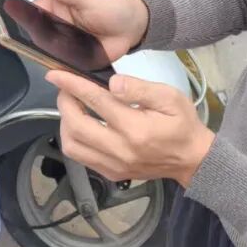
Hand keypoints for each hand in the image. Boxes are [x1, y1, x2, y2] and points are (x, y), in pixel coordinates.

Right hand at [29, 0, 149, 63]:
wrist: (134, 27)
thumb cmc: (109, 6)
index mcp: (53, 6)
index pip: (29, 13)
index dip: (17, 19)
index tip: (4, 26)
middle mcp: (54, 25)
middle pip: (33, 35)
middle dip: (26, 42)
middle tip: (20, 46)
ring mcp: (62, 44)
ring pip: (44, 52)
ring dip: (41, 57)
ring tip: (37, 60)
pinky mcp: (72, 60)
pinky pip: (60, 66)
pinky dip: (56, 70)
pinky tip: (51, 73)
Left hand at [48, 70, 213, 188]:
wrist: (191, 159)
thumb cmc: (182, 124)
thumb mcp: (169, 98)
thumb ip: (139, 89)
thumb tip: (112, 83)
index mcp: (135, 128)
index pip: (95, 101)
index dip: (72, 85)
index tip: (55, 73)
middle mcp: (120, 150)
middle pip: (76, 126)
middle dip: (64, 102)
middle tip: (66, 88)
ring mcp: (114, 166)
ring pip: (72, 146)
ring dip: (65, 122)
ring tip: (73, 106)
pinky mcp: (111, 174)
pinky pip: (81, 158)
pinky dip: (74, 138)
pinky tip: (82, 123)